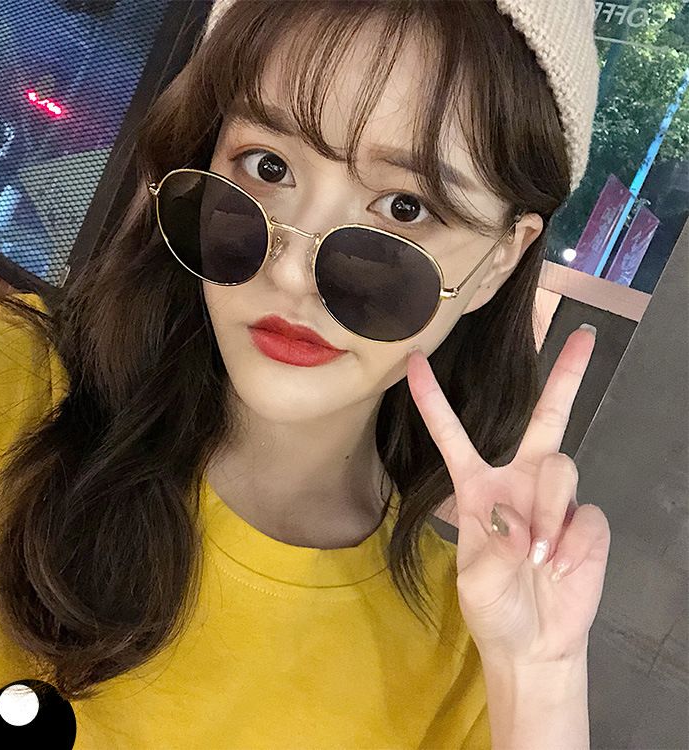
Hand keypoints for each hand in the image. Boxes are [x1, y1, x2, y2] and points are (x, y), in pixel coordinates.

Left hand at [407, 327, 609, 665]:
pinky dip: (570, 543)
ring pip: (561, 468)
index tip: (414, 360)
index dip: (432, 399)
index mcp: (477, 486)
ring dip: (547, 512)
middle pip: (547, 418)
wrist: (534, 642)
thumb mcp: (475, 582)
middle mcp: (521, 480)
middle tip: (584, 337)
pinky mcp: (587, 522)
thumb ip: (494, 551)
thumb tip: (521, 521)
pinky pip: (584, 515)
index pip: (452, 434)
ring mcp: (557, 500)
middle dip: (566, 377)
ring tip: (539, 556)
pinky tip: (561, 566)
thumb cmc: (493, 606)